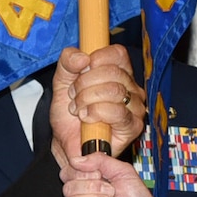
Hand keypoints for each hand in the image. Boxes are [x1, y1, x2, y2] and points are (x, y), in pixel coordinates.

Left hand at [48, 45, 145, 162]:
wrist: (65, 142)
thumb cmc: (69, 114)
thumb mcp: (61, 81)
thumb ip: (67, 62)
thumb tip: (82, 57)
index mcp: (119, 73)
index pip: (118, 54)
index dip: (96, 59)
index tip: (80, 71)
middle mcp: (131, 88)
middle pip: (114, 72)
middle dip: (85, 83)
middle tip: (74, 96)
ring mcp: (135, 108)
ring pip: (114, 90)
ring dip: (88, 99)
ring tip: (78, 109)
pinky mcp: (133, 126)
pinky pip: (117, 112)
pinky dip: (96, 112)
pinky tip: (87, 118)